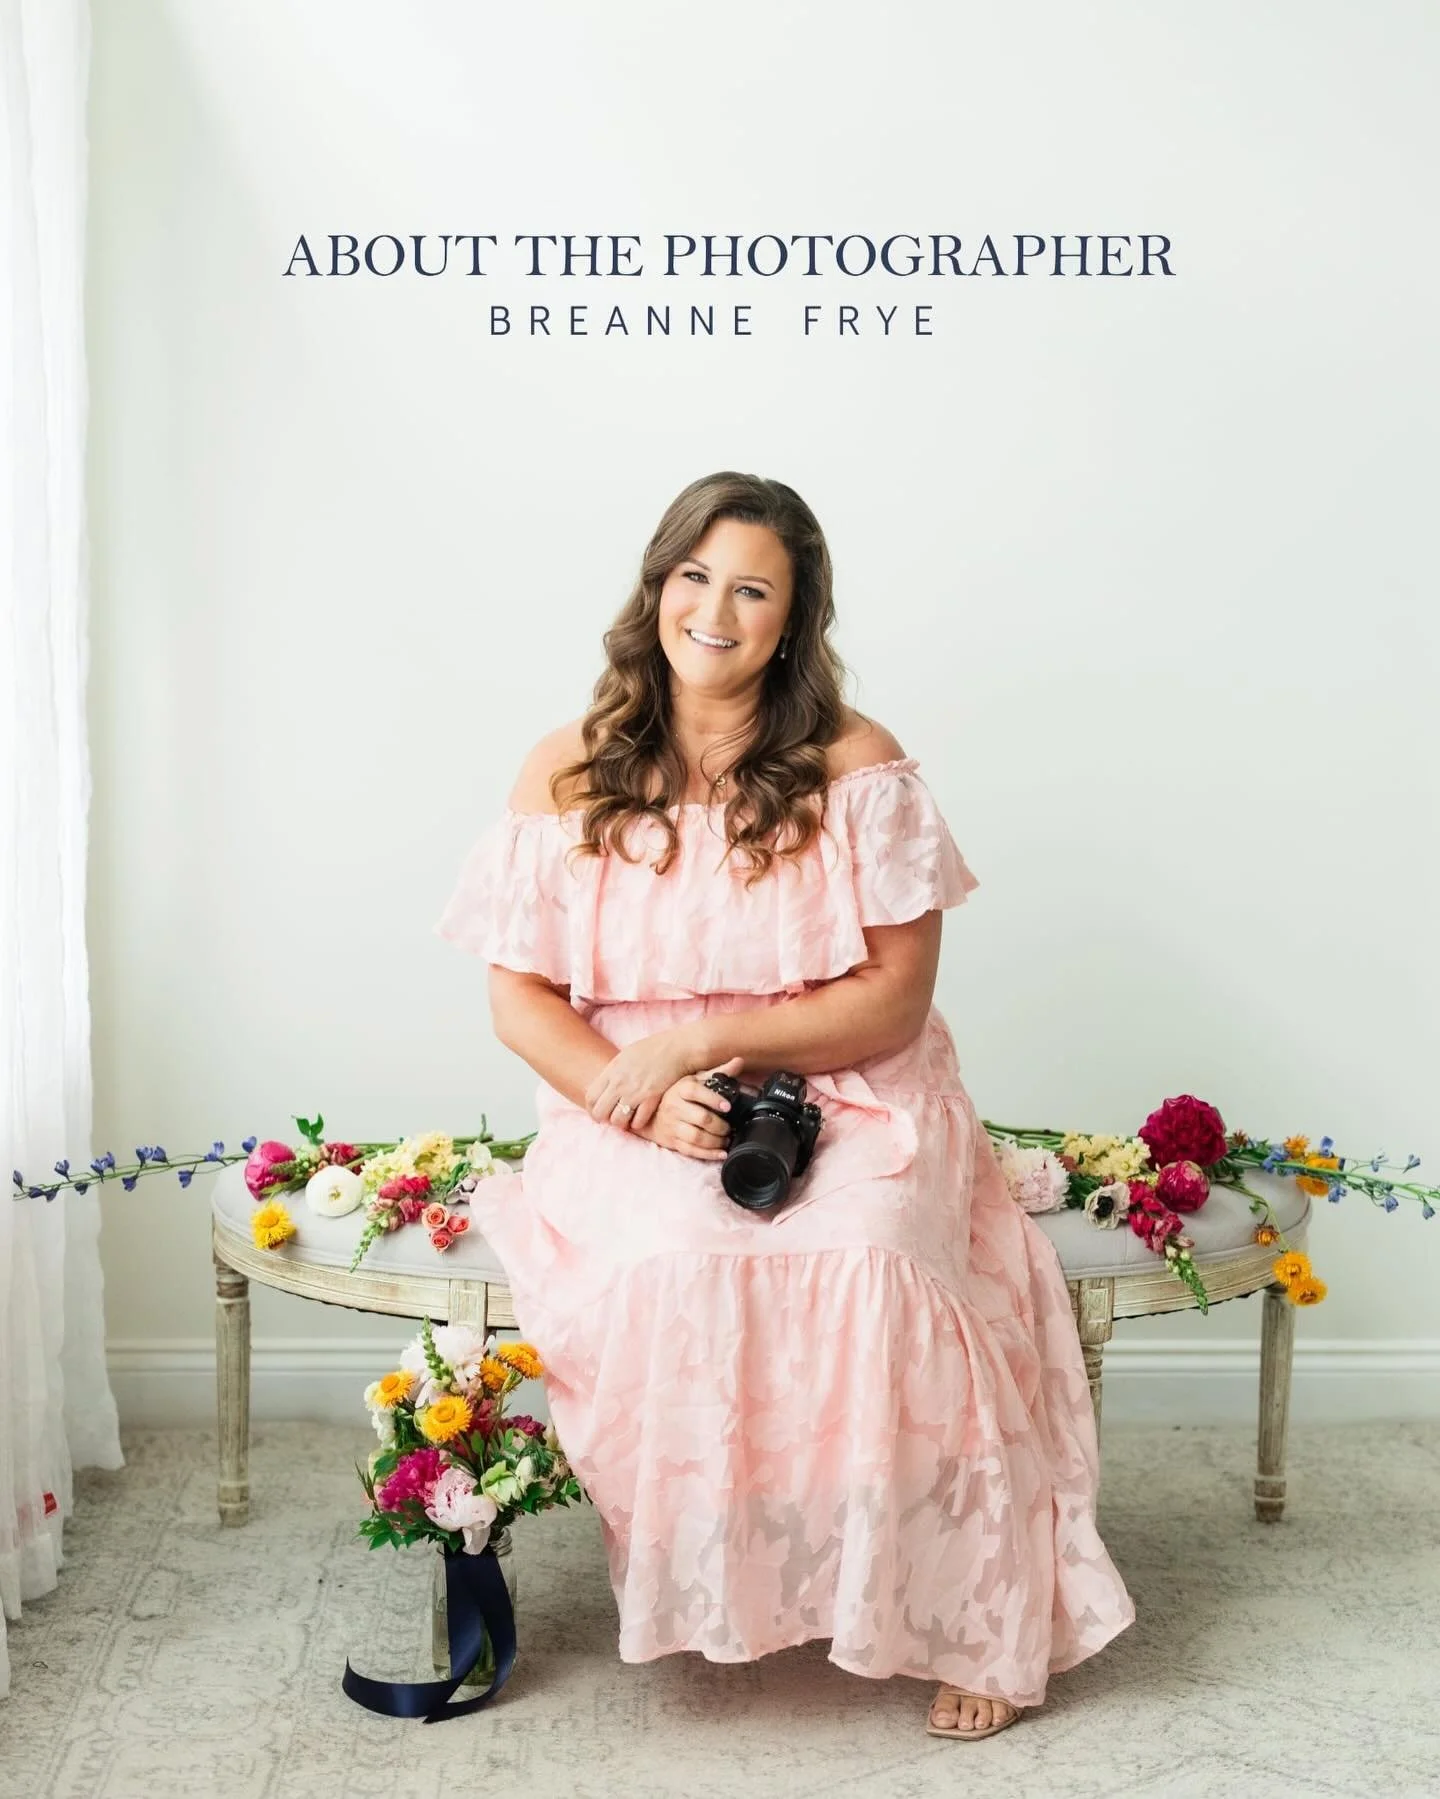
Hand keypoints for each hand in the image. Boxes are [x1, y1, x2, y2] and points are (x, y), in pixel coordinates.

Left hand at [584, 1030, 741, 1133]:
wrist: (680, 1048)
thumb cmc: (656, 1048)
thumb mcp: (629, 1054)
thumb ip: (615, 1070)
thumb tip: (606, 1083)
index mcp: (613, 1070)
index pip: (591, 1096)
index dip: (592, 1109)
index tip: (598, 1113)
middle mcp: (620, 1082)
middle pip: (600, 1111)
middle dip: (603, 1119)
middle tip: (610, 1120)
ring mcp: (635, 1091)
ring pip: (617, 1120)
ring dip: (621, 1123)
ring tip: (627, 1121)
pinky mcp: (651, 1099)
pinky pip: (638, 1121)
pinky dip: (638, 1123)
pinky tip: (641, 1119)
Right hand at [631, 1068, 744, 1161]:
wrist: (650, 1113)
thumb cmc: (678, 1094)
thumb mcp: (696, 1080)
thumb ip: (719, 1072)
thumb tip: (739, 1061)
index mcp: (681, 1089)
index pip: (696, 1091)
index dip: (712, 1099)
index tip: (727, 1106)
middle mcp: (674, 1107)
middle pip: (701, 1118)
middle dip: (720, 1125)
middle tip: (731, 1127)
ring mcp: (672, 1125)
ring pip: (697, 1137)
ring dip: (716, 1141)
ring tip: (727, 1139)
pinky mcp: (672, 1141)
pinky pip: (691, 1150)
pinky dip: (708, 1154)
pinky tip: (721, 1153)